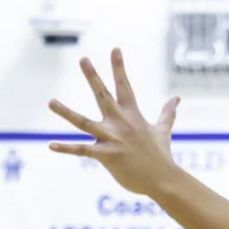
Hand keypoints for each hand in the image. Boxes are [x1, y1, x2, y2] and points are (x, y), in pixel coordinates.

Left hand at [48, 48, 182, 196]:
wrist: (163, 180)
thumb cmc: (162, 157)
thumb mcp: (163, 130)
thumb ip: (167, 113)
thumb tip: (177, 98)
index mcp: (133, 115)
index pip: (124, 86)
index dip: (119, 67)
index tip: (115, 49)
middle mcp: (121, 123)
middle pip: (103, 96)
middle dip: (93, 77)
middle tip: (83, 59)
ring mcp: (112, 139)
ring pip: (84, 123)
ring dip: (66, 112)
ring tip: (51, 102)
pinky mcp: (106, 156)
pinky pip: (82, 151)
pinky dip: (67, 148)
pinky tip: (52, 145)